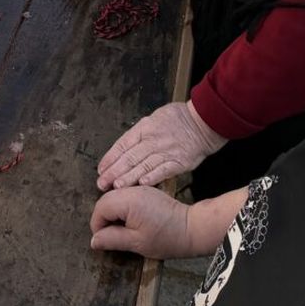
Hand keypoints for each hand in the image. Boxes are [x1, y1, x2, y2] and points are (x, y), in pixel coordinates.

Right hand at [90, 187, 199, 258]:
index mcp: (128, 201)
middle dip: (103, 218)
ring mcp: (139, 188)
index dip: (98, 226)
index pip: (100, 208)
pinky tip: (130, 222)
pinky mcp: (145, 191)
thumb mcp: (136, 243)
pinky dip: (121, 209)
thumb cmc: (167, 237)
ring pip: (114, 197)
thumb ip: (112, 240)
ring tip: (122, 230)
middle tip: (111, 236)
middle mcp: (132, 190)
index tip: (104, 240)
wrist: (192, 228)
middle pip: (105, 200)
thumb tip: (94, 240)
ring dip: (112, 213)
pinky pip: (124, 196)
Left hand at [97, 101, 226, 190]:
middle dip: (114, 171)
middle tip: (101, 183)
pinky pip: (163, 171)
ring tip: (116, 186)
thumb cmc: (178, 119)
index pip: (122, 144)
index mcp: (144, 128)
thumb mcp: (154, 118)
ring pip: (143, 165)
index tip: (101, 169)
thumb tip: (124, 148)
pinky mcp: (179, 161)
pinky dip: (152, 177)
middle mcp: (153, 139)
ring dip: (129, 177)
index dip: (110, 158)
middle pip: (130, 157)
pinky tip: (142, 184)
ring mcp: (166, 151)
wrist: (204, 122)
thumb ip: (140, 133)